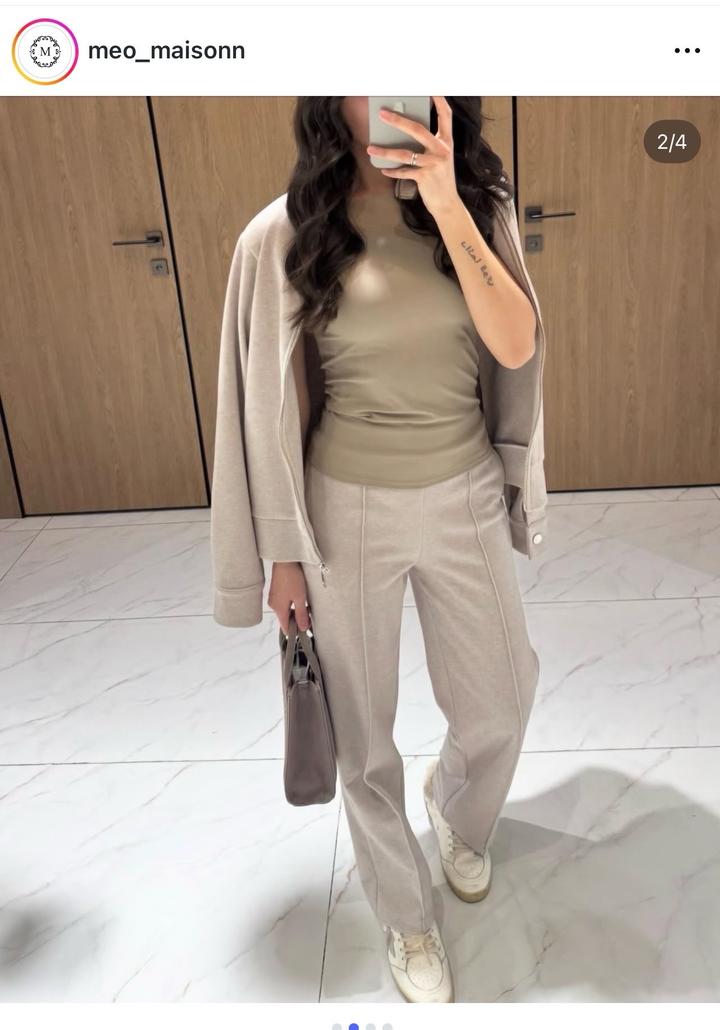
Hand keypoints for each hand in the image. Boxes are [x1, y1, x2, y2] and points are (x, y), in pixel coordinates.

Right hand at [269, 561, 311, 633]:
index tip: (306, 626)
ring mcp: (273, 598)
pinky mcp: (275, 592)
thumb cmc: (292, 577)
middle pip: (285, 619)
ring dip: (295, 610)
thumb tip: (302, 627)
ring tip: (305, 603)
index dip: (296, 630)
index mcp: (278, 609)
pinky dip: (291, 603)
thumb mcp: (300, 598)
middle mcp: (273, 605)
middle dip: (297, 619)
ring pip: (285, 611)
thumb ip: (301, 614)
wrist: (285, 560)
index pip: (286, 628)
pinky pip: (283, 603)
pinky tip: (299, 596)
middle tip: (308, 612)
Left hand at [366, 96, 459, 218]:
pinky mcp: (425, 177)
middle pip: (417, 129)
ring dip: (385, 151)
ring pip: (404, 154)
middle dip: (398, 120)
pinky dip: (392, 171)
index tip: (430, 88)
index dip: (438, 100)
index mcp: (447, 141)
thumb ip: (430, 144)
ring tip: (370, 148)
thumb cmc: (440, 178)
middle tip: (382, 114)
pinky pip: (403, 171)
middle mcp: (442, 149)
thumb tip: (407, 131)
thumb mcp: (440, 158)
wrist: (447, 204)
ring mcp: (433, 163)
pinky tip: (383, 169)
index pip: (446, 115)